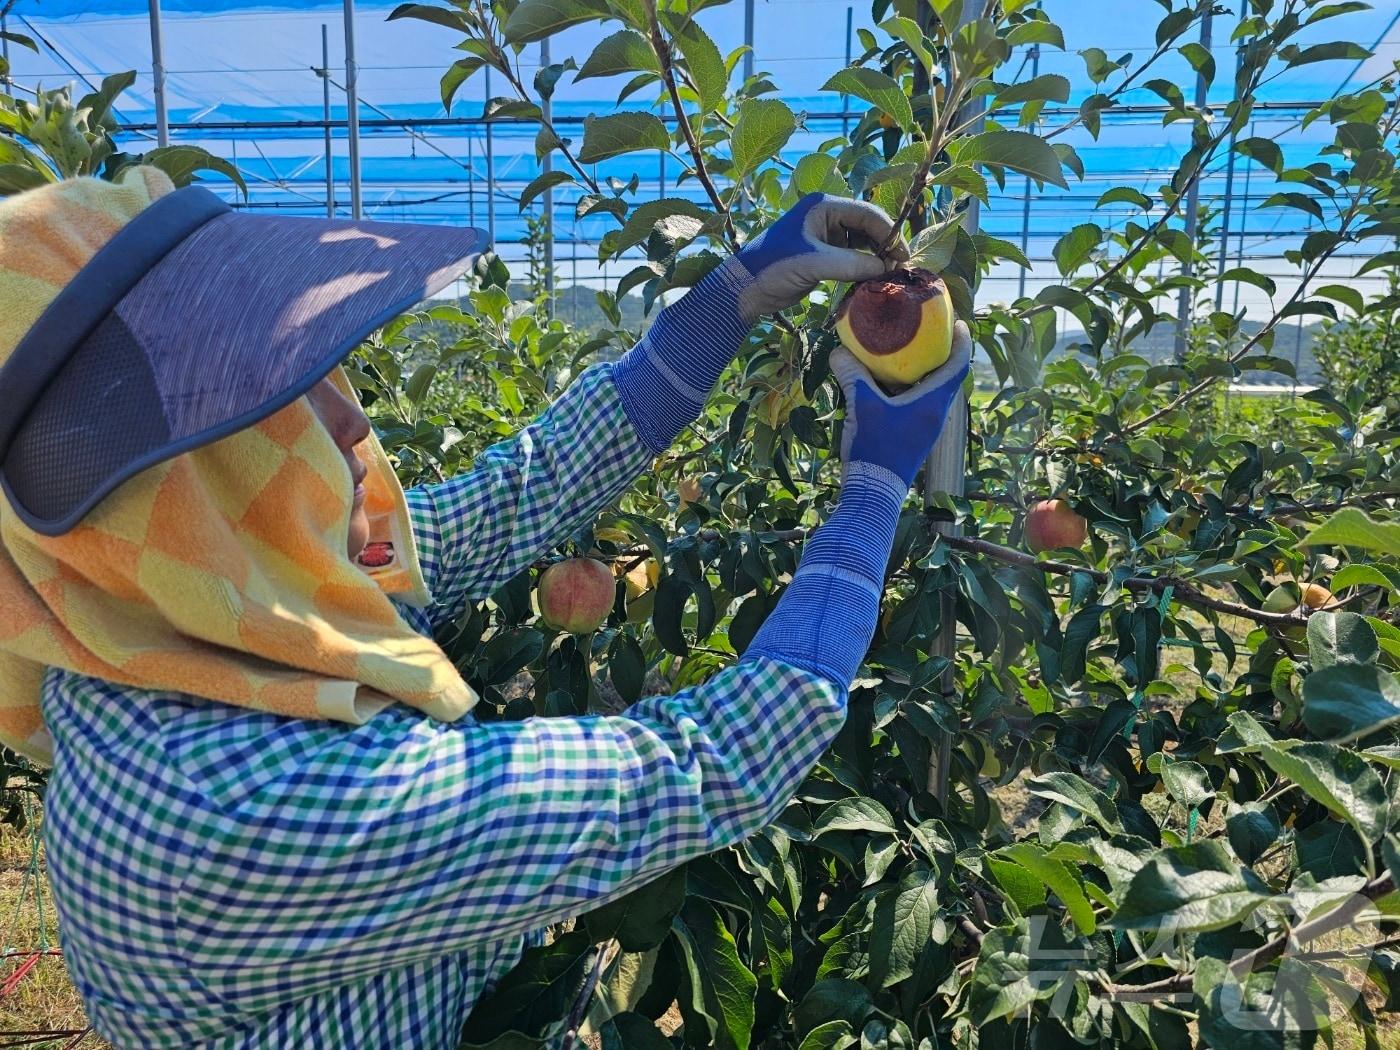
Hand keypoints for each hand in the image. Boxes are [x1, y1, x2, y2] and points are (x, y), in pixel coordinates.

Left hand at [734, 193, 909, 321]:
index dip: (889, 233)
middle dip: (884, 245)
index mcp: (823, 206)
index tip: (903, 255)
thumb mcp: (814, 263)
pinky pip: (852, 257)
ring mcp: (825, 236)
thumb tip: (886, 268)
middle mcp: (826, 216)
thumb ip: (852, 264)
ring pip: (861, 242)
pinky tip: (872, 279)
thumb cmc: (774, 266)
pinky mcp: (823, 255)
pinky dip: (863, 267)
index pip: (867, 213)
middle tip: (899, 268)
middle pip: (867, 226)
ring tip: (888, 276)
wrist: (746, 288)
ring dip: (875, 257)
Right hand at [831, 321, 972, 486]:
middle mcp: (936, 413)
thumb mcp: (862, 406)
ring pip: (932, 391)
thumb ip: (852, 375)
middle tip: (926, 332)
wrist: (874, 491)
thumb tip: (838, 350)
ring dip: (924, 372)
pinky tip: (889, 384)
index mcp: (933, 402)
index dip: (961, 341)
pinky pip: (919, 404)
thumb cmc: (876, 447)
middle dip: (940, 353)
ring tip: (907, 353)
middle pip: (947, 376)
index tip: (957, 322)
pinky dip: (911, 389)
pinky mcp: (914, 436)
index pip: (958, 365)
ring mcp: (926, 427)